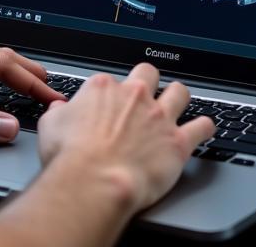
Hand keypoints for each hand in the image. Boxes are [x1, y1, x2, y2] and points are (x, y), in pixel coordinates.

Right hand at [36, 63, 214, 213]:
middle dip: (148, 81)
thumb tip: (58, 109)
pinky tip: (205, 127)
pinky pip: (202, 126)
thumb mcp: (50, 125)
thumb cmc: (71, 156)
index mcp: (103, 89)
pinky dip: (205, 126)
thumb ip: (58, 112)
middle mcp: (134, 96)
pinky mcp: (177, 142)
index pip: (111, 80)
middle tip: (146, 95)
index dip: (110, 95)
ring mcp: (158, 117)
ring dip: (178, 97)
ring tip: (177, 103)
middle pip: (148, 74)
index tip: (109, 108)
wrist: (95, 181)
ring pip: (179, 92)